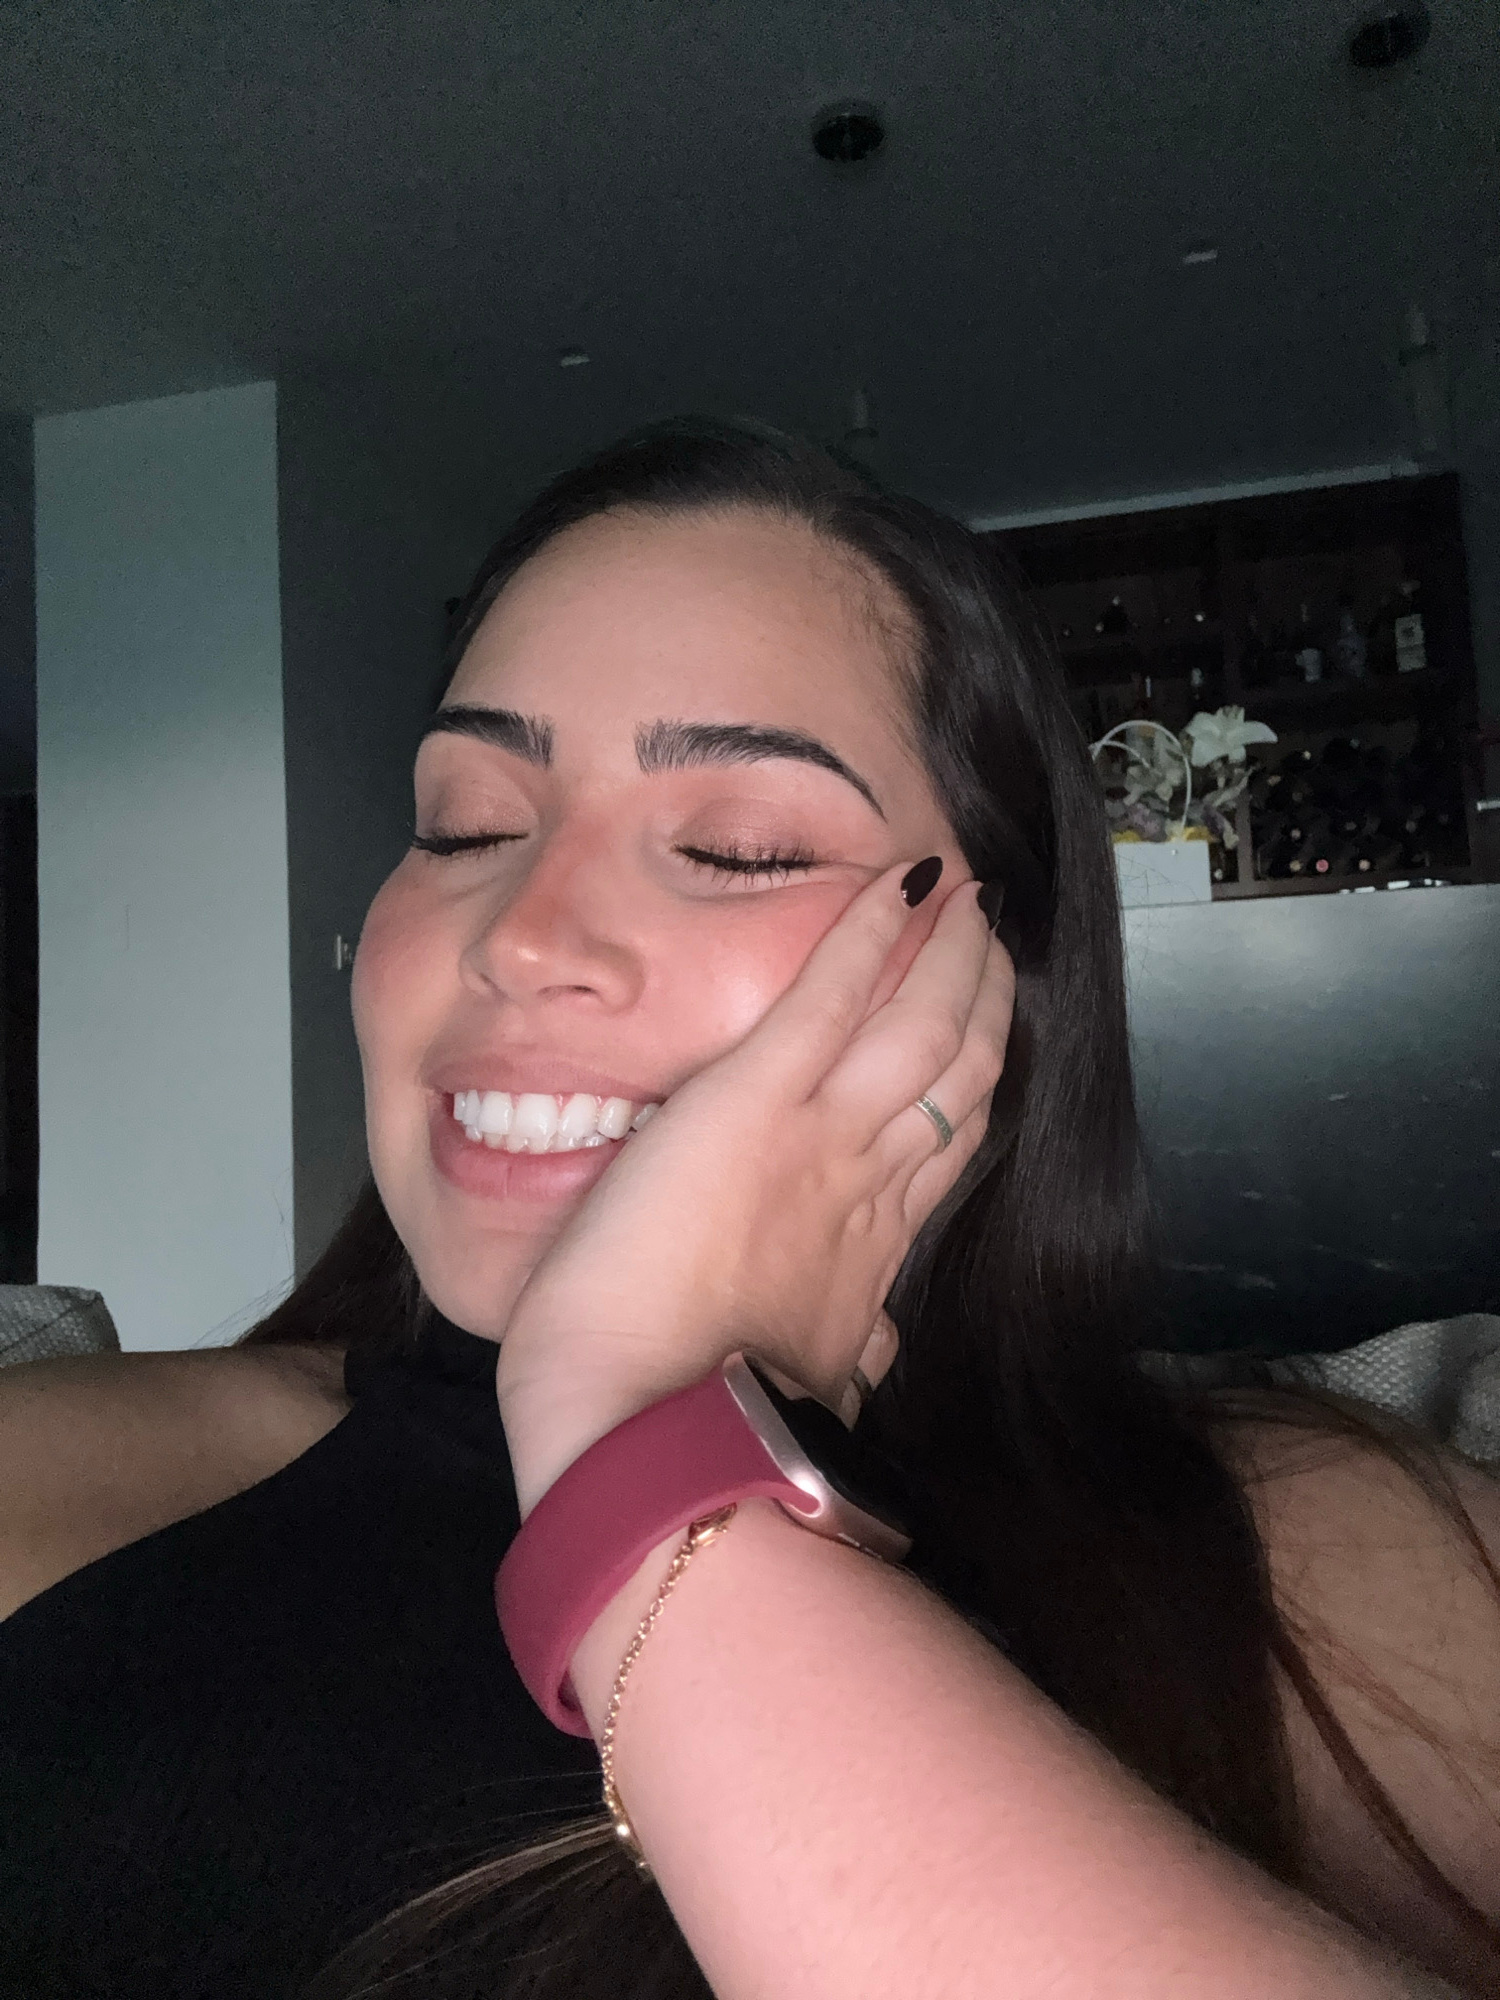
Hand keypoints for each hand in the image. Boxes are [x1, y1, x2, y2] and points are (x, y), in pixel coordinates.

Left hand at [495, 865, 1013, 1515]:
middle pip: (958, 1070)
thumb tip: (879, 1357)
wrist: (644, 1432)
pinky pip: (831, 994)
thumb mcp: (803, 1388)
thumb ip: (847, 1354)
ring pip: (920, 1022)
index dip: (977, 1073)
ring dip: (949, 951)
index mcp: (869, 1248)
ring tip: (964, 893)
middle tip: (990, 934)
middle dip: (983, 996)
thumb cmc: (696, 1417)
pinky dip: (870, 931)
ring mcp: (820, 1134)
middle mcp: (866, 1181)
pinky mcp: (754, 1098)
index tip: (989, 1027)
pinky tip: (894, 881)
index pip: (945, 1140)